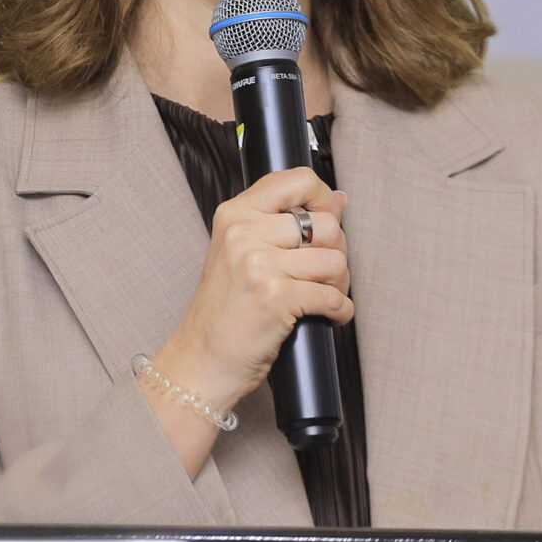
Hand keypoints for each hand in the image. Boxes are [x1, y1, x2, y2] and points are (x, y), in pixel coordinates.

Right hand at [151, 166, 351, 422]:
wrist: (201, 361)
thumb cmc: (225, 312)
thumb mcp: (243, 254)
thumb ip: (286, 224)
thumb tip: (339, 200)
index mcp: (235, 214)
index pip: (298, 180)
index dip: (325, 199)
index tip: (326, 221)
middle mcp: (244, 233)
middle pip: (327, 225)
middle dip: (336, 253)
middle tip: (322, 275)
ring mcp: (258, 265)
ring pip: (336, 261)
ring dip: (339, 285)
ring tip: (321, 299)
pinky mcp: (275, 298)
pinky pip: (334, 297)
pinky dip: (340, 312)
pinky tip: (326, 317)